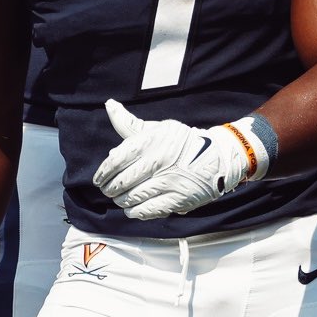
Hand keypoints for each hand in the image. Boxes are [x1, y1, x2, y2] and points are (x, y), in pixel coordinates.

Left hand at [94, 100, 273, 219]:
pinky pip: (148, 210)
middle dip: (111, 189)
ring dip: (122, 201)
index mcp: (150, 142)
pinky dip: (135, 212)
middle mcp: (157, 161)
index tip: (99, 179)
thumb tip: (110, 105)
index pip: (116, 160)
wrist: (216, 157)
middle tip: (109, 191)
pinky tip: (132, 209)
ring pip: (132, 198)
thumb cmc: (181, 142)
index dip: (103, 172)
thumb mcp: (157, 128)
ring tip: (120, 199)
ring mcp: (167, 181)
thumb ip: (129, 123)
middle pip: (122, 182)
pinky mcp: (177, 199)